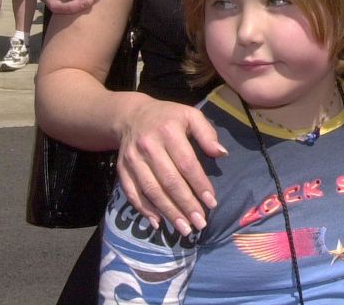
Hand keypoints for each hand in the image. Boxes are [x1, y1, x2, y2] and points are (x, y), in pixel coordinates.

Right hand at [115, 97, 226, 234]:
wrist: (132, 116)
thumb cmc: (168, 117)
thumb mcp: (190, 115)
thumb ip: (206, 133)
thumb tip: (221, 154)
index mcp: (169, 131)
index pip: (187, 163)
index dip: (199, 184)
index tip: (211, 202)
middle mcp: (148, 146)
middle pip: (169, 181)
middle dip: (185, 204)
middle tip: (199, 223)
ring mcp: (132, 160)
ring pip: (151, 191)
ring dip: (168, 212)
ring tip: (184, 228)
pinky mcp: (122, 170)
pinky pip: (132, 194)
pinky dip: (144, 210)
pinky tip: (158, 222)